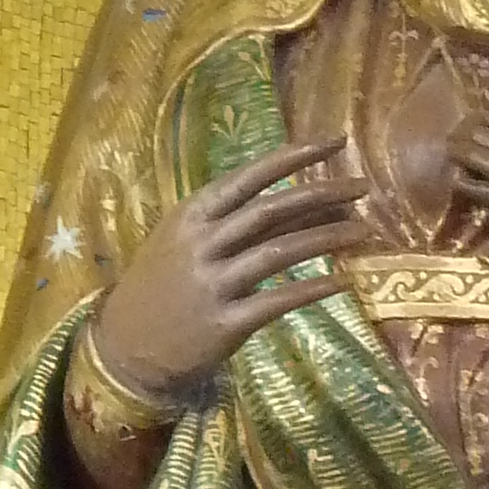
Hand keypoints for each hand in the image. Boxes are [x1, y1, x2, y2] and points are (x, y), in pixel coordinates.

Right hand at [88, 138, 371, 399]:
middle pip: (271, 210)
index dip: (294, 156)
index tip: (335, 141)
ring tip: (364, 230)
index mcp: (191, 215)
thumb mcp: (184, 242)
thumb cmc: (161, 286)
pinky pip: (279, 301)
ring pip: (280, 252)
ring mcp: (212, 283)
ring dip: (327, 238)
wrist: (124, 346)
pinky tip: (344, 282)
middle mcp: (202, 243)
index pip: (250, 176)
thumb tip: (301, 201)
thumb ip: (234, 223)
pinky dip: (315, 289)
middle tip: (363, 187)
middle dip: (322, 194)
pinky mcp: (224, 323)